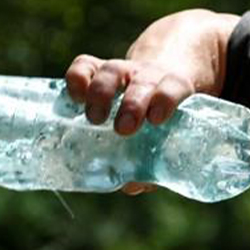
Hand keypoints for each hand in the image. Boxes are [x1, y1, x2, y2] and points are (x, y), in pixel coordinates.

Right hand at [64, 9, 239, 194]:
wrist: (161, 78)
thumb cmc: (169, 116)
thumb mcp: (173, 132)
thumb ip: (157, 160)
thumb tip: (131, 185)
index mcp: (176, 89)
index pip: (175, 88)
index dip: (165, 100)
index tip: (156, 119)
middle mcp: (150, 76)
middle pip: (143, 82)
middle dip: (132, 103)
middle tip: (123, 129)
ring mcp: (125, 70)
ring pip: (112, 71)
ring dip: (101, 93)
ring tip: (94, 119)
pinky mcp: (100, 68)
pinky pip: (86, 65)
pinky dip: (77, 78)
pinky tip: (73, 98)